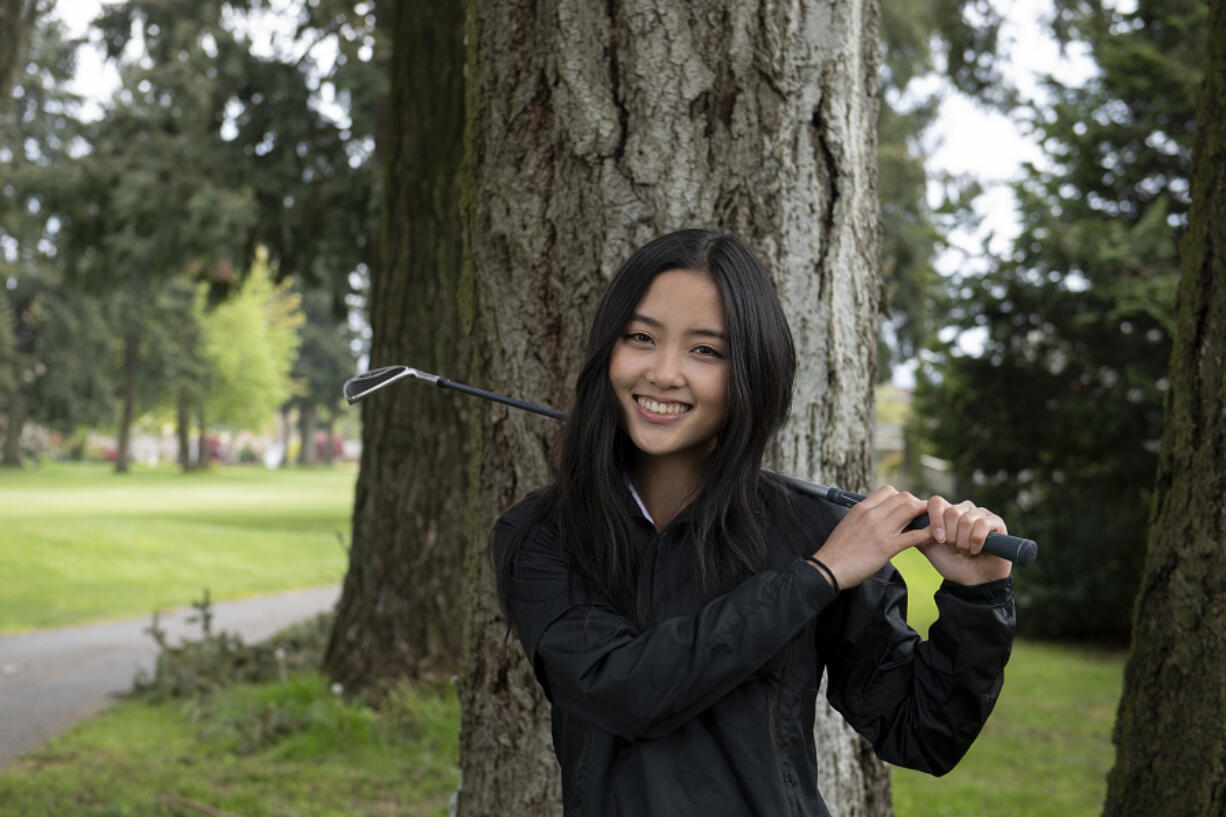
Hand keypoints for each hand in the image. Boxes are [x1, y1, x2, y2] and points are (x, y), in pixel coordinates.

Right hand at [812, 485, 931, 589]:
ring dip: (924, 515)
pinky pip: (914, 536)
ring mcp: (880, 530)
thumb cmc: (838, 549)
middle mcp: (872, 514)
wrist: (829, 568)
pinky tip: (934, 536)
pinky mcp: (886, 548)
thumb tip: (877, 514)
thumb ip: (864, 516)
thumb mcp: (849, 524)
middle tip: (921, 516)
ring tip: (929, 524)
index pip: (889, 490)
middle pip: (904, 498)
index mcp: (861, 508)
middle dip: (916, 504)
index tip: (906, 508)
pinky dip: (927, 533)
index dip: (901, 498)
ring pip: (911, 510)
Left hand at [917, 496, 1011, 585]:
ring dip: (963, 542)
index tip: (938, 539)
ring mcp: (981, 514)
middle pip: (951, 512)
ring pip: (966, 519)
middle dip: (951, 536)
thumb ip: (915, 532)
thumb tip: (900, 519)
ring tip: (966, 551)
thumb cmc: (950, 563)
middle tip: (954, 548)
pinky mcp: (996, 522)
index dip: (935, 520)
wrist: (971, 582)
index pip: (936, 502)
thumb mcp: (928, 547)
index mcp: (946, 512)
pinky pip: (983, 525)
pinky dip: (976, 541)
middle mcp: (964, 509)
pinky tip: (976, 550)